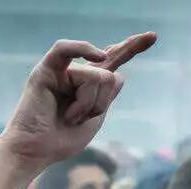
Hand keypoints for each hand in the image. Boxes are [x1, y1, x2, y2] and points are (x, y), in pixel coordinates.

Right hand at [0, 33, 155, 170]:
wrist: (37, 151)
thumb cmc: (62, 139)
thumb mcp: (95, 119)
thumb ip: (106, 97)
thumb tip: (118, 74)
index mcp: (88, 87)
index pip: (112, 62)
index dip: (130, 48)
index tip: (151, 37)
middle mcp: (76, 75)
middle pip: (110, 67)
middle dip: (130, 52)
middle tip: (153, 35)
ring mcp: (62, 71)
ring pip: (99, 76)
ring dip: (91, 105)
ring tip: (72, 117)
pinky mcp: (47, 70)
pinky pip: (66, 49)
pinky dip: (83, 50)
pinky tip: (98, 56)